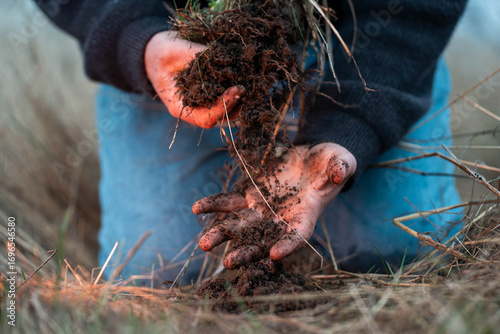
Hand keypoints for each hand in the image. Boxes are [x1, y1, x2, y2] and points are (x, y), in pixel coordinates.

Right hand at [145, 31, 245, 128]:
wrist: (154, 54)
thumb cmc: (160, 55)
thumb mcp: (172, 52)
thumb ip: (196, 56)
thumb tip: (223, 57)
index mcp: (180, 107)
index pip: (206, 119)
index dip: (224, 107)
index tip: (237, 89)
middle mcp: (194, 110)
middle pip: (222, 118)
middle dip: (237, 103)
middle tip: (247, 83)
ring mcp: (204, 104)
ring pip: (228, 111)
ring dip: (240, 98)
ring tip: (247, 78)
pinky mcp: (211, 95)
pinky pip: (228, 98)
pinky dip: (237, 89)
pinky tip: (243, 75)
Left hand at [192, 143, 356, 267]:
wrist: (312, 156)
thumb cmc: (331, 162)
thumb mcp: (340, 161)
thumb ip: (340, 168)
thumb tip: (338, 173)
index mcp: (306, 215)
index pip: (297, 236)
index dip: (288, 246)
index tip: (275, 255)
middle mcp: (281, 218)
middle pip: (262, 239)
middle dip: (245, 252)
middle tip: (228, 263)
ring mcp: (263, 207)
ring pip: (240, 225)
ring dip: (222, 234)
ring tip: (204, 244)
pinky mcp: (249, 193)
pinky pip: (229, 202)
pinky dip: (214, 206)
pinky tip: (197, 209)